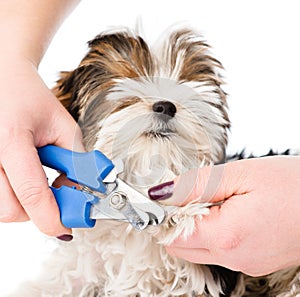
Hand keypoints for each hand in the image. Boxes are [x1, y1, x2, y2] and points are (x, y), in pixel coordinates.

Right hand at [0, 58, 83, 236]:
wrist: (1, 78)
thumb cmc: (31, 98)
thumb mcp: (63, 125)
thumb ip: (76, 161)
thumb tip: (80, 192)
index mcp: (11, 139)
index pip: (31, 192)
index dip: (51, 217)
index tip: (66, 228)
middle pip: (10, 210)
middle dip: (37, 212)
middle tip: (55, 196)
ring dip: (23, 204)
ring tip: (35, 179)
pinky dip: (9, 196)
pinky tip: (18, 177)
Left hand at [149, 156, 299, 275]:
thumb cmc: (294, 185)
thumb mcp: (240, 174)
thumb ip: (195, 185)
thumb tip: (161, 193)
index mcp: (226, 236)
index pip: (171, 233)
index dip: (163, 213)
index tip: (163, 196)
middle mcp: (233, 258)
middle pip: (181, 245)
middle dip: (176, 220)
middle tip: (192, 193)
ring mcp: (245, 263)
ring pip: (198, 248)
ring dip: (195, 224)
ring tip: (215, 199)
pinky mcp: (253, 260)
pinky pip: (218, 249)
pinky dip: (213, 231)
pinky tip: (228, 210)